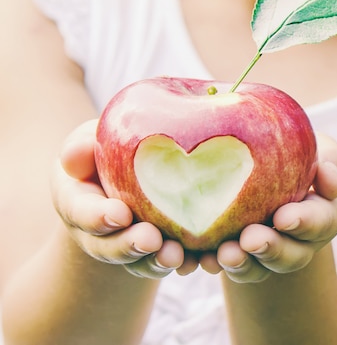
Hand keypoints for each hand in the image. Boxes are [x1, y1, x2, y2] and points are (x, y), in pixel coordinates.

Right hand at [51, 120, 198, 278]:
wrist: (132, 166)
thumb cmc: (110, 145)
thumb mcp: (92, 139)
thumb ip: (82, 146)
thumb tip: (74, 157)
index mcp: (76, 201)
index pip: (80, 211)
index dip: (97, 217)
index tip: (120, 215)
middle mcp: (97, 232)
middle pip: (108, 247)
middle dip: (129, 246)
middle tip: (151, 240)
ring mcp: (127, 245)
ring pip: (138, 262)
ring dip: (155, 261)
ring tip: (175, 256)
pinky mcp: (156, 250)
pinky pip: (166, 262)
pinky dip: (182, 263)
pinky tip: (197, 260)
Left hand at [201, 133, 336, 282]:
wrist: (278, 165)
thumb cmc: (306, 155)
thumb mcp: (327, 152)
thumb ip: (334, 163)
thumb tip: (329, 178)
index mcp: (327, 215)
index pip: (321, 222)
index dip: (303, 222)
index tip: (283, 217)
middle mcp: (304, 242)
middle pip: (292, 255)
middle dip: (271, 249)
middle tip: (250, 239)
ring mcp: (274, 252)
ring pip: (262, 267)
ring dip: (244, 264)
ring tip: (225, 254)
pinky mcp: (246, 255)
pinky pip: (236, 267)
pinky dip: (219, 264)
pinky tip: (204, 258)